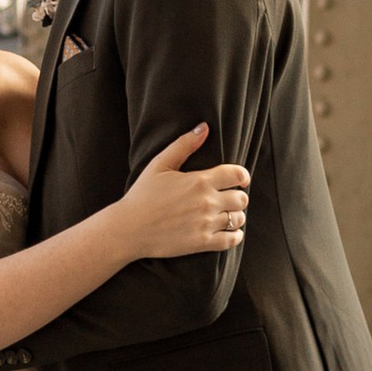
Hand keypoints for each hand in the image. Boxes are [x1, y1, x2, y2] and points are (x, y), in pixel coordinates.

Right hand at [120, 125, 249, 259]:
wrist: (129, 228)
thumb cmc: (142, 194)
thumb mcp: (159, 164)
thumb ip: (184, 144)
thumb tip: (204, 127)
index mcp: (199, 181)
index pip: (237, 175)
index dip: (242, 176)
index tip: (240, 180)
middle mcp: (206, 202)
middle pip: (241, 198)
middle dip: (238, 196)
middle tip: (229, 198)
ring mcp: (205, 224)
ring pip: (238, 218)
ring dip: (236, 215)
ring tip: (227, 214)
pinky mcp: (202, 243)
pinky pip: (232, 240)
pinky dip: (236, 235)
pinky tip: (231, 232)